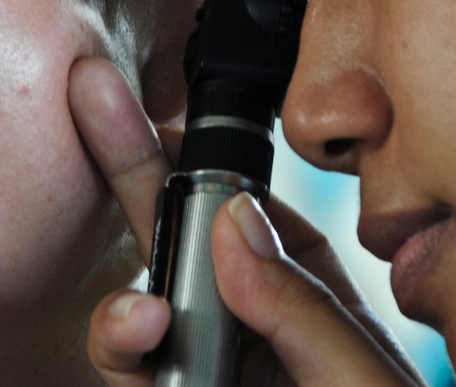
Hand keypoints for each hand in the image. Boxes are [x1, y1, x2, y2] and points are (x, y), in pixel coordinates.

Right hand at [69, 57, 425, 385]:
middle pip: (174, 240)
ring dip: (122, 311)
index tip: (158, 111)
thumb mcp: (360, 381)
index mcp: (303, 296)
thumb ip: (300, 307)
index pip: (240, 212)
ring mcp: (206, 371)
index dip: (195, 159)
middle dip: (133, 172)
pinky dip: (122, 358)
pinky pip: (133, 376)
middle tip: (95, 97)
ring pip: (137, 321)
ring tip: (143, 324)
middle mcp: (247, 325)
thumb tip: (230, 223)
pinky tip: (139, 339)